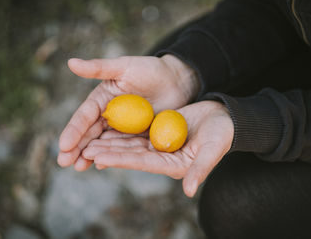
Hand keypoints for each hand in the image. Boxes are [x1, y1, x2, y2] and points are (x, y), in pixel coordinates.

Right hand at [58, 55, 199, 170]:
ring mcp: (122, 127)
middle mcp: (108, 114)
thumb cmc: (149, 69)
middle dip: (76, 147)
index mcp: (101, 99)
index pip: (84, 116)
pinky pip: (123, 147)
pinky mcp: (136, 135)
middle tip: (63, 162)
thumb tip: (70, 62)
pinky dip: (111, 156)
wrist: (176, 80)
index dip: (74, 130)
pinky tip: (101, 165)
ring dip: (90, 155)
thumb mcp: (123, 66)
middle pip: (89, 133)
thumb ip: (98, 68)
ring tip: (79, 168)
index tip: (63, 145)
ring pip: (103, 143)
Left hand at [81, 101, 233, 196]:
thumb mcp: (213, 150)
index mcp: (173, 166)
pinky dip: (121, 131)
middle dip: (109, 152)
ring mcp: (159, 145)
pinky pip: (136, 132)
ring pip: (130, 144)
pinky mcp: (157, 132)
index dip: (121, 160)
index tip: (100, 158)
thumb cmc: (222, 134)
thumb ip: (201, 169)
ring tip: (89, 140)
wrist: (224, 118)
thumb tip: (189, 191)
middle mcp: (163, 158)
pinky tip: (106, 126)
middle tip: (86, 149)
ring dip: (111, 142)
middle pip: (131, 155)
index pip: (142, 163)